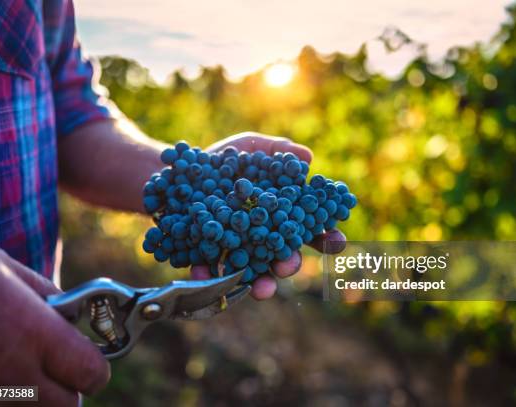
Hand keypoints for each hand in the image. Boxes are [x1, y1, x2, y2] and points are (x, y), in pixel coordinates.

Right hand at [0, 241, 109, 405]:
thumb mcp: (4, 269)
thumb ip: (47, 297)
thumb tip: (72, 314)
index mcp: (34, 335)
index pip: (93, 373)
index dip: (93, 367)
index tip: (84, 355)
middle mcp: (13, 375)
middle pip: (66, 406)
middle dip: (65, 389)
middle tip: (49, 365)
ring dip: (32, 398)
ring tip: (12, 367)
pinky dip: (0, 402)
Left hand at [191, 132, 345, 299]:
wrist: (179, 172)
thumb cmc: (224, 160)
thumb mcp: (250, 147)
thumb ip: (276, 149)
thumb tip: (307, 158)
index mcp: (282, 213)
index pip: (312, 229)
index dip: (328, 238)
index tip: (336, 241)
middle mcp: (265, 237)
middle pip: (286, 256)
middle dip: (290, 263)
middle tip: (288, 263)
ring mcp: (239, 250)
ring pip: (256, 273)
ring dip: (262, 283)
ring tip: (262, 287)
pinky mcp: (210, 258)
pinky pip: (212, 272)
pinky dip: (211, 275)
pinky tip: (206, 272)